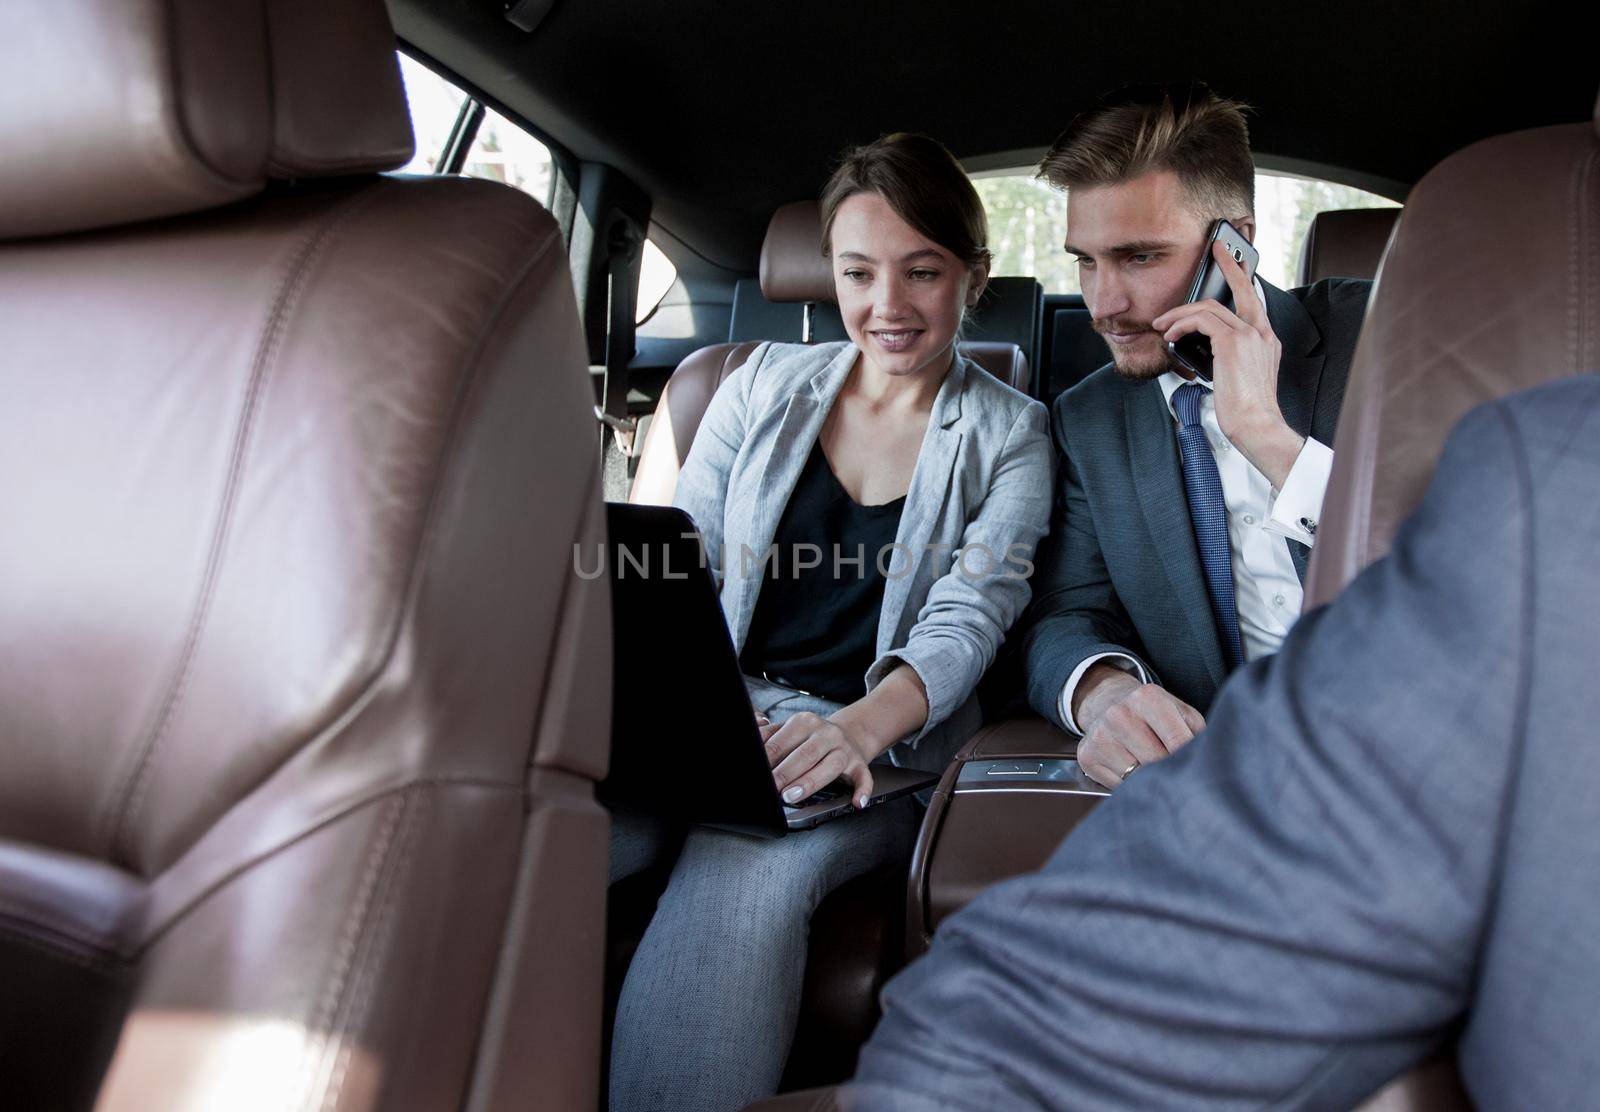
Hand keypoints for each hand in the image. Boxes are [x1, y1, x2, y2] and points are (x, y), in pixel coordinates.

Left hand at [764, 711, 875, 808]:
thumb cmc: (811, 737)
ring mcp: (844, 749)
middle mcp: (826, 733)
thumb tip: (749, 739)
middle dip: (786, 772)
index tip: (757, 772)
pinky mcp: (859, 764)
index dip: (768, 758)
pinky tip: (856, 803)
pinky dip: (863, 790)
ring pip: (830, 765)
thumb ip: (768, 735)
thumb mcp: (789, 729)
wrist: (848, 733)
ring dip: (811, 782)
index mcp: (804, 722)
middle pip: (805, 754)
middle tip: (771, 788)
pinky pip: (864, 777)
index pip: (782, 741)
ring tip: (792, 796)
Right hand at [1073, 666, 1204, 787]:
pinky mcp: (1086, 755)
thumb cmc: (1154, 714)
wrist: (1107, 702)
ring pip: (1136, 777)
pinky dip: (1128, 785)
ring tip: (1153, 771)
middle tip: (1177, 775)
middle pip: (1156, 762)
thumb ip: (1198, 735)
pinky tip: (1132, 771)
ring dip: (1149, 781)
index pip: (1178, 743)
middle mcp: (1119, 713)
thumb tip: (1211, 764)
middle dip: (1169, 772)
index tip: (1196, 770)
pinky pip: (1116, 786)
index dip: (1190, 762)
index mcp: (1148, 697)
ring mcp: (1100, 735)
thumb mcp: (1181, 714)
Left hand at [1153, 240, 1303, 488]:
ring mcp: (1250, 335)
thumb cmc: (1246, 409)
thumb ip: (1227, 356)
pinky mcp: (1233, 342)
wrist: (1256, 424)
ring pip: (1209, 307)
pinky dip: (1181, 325)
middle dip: (1228, 264)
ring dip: (1180, 314)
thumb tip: (1202, 348)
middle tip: (1215, 249)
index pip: (1253, 301)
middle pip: (1242, 288)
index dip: (1242, 278)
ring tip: (1163, 325)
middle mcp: (1262, 333)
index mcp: (1266, 340)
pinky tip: (1170, 336)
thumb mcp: (1238, 377)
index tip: (1234, 261)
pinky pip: (1201, 321)